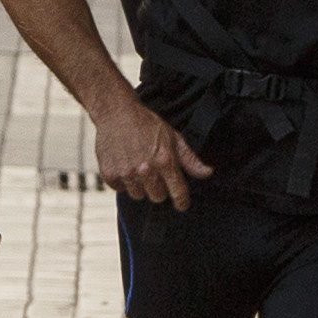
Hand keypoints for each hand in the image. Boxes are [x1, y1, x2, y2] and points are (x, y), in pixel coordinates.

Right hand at [90, 92, 208, 209]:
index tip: (182, 204)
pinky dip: (123, 182)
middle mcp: (146, 169)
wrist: (116, 113)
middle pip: (157, 197)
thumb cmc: (147, 124)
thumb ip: (190, 159)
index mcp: (165, 160)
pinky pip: (120, 190)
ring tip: (138, 169)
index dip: (182, 201)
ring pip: (138, 195)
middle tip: (155, 175)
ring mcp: (126, 173)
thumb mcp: (173, 138)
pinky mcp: (109, 174)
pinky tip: (124, 166)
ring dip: (140, 186)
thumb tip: (208, 173)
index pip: (178, 192)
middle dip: (159, 189)